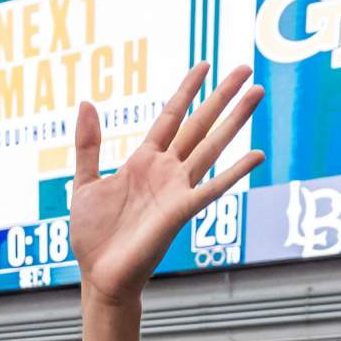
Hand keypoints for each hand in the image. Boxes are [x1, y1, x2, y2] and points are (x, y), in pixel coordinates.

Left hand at [69, 64, 265, 306]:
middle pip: (199, 125)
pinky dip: (235, 172)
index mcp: (143, 161)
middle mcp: (166, 171)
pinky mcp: (181, 212)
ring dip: (235, 121)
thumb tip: (87, 102)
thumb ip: (88, 144)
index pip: (171, 116)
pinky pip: (213, 188)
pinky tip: (257, 155)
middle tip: (246, 69)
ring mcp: (177, 190)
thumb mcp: (84, 182)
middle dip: (222, 97)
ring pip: (211, 146)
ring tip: (257, 94)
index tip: (203, 65)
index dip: (187, 90)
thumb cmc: (93, 236)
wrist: (100, 276)